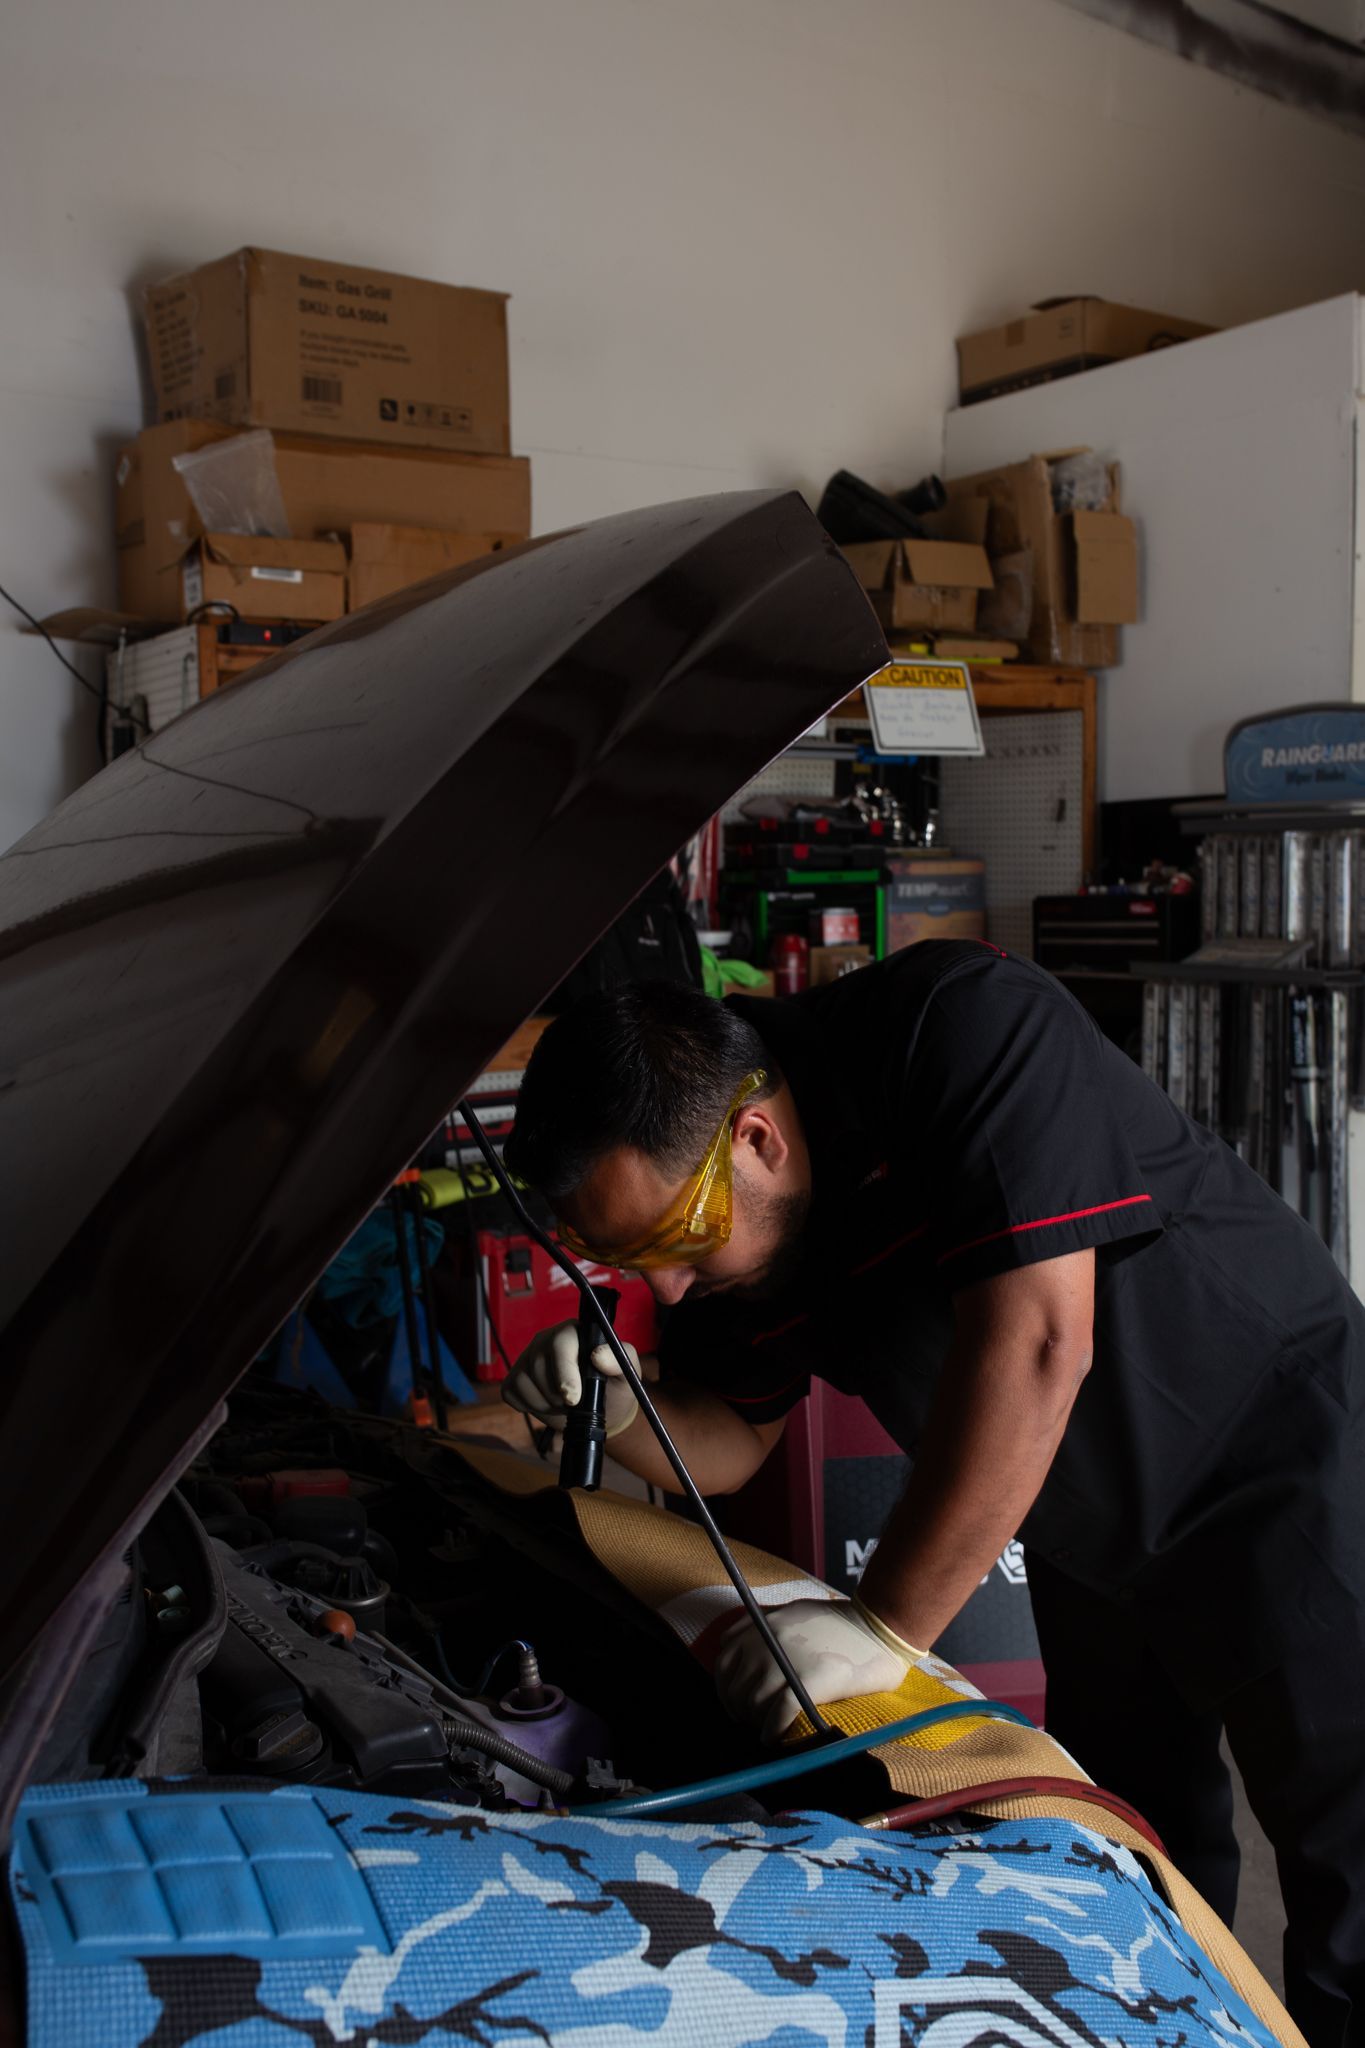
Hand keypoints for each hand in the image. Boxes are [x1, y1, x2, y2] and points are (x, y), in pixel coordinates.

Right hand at [501, 1320, 639, 1439]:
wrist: (599, 1411)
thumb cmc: (614, 1387)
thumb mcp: (626, 1375)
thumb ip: (620, 1361)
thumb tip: (599, 1355)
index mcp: (574, 1332)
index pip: (560, 1342)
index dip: (564, 1372)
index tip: (573, 1399)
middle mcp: (547, 1339)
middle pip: (538, 1365)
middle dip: (556, 1394)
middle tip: (575, 1404)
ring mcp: (528, 1357)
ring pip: (523, 1380)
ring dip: (545, 1403)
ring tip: (563, 1403)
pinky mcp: (516, 1376)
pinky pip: (511, 1392)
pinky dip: (529, 1405)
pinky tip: (546, 1403)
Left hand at [714, 1596, 924, 1743]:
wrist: (878, 1629)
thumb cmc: (841, 1621)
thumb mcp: (793, 1610)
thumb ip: (763, 1626)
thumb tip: (731, 1644)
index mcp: (760, 1626)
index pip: (723, 1663)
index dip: (726, 1689)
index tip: (736, 1703)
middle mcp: (765, 1643)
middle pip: (736, 1689)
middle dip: (742, 1711)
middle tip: (754, 1723)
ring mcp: (784, 1663)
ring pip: (753, 1705)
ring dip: (757, 1724)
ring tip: (768, 1731)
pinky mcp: (807, 1684)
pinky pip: (776, 1716)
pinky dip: (772, 1733)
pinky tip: (775, 1740)